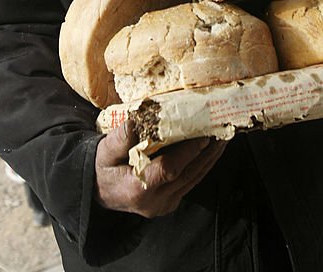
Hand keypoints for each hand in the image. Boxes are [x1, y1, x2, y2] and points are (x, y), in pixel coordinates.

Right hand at [94, 121, 225, 217]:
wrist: (98, 190)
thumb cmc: (102, 166)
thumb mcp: (104, 151)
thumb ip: (120, 137)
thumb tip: (137, 117)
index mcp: (138, 189)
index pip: (169, 170)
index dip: (188, 152)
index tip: (203, 135)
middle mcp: (155, 202)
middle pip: (188, 175)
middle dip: (208, 152)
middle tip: (223, 130)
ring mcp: (164, 205)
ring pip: (194, 179)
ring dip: (210, 158)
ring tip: (224, 137)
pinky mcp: (170, 202)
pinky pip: (191, 182)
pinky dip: (202, 164)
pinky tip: (212, 149)